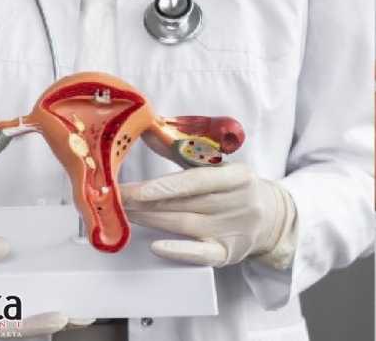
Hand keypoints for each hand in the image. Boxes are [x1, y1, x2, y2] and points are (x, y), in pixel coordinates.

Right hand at [0, 232, 92, 338]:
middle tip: (85, 314)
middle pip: (18, 325)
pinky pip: (11, 303)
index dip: (33, 324)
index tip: (61, 317)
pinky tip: (50, 289)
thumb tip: (6, 248)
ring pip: (18, 317)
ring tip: (78, 305)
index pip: (3, 327)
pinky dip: (32, 298)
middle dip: (51, 321)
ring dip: (46, 311)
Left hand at [120, 163, 296, 268]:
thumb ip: (182, 152)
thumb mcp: (218, 166)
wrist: (271, 217)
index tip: (136, 189)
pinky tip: (155, 246)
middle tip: (115, 199)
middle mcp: (239, 203)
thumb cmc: (235, 187)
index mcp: (238, 175)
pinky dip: (178, 251)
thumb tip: (148, 132)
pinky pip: (201, 254)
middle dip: (145, 201)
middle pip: (184, 204)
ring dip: (150, 219)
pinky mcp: (229, 253)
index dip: (165, 186)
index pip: (197, 181)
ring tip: (123, 213)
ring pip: (184, 225)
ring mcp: (235, 231)